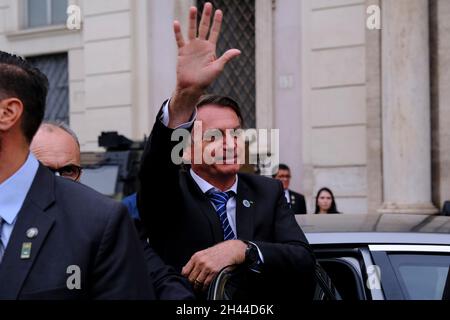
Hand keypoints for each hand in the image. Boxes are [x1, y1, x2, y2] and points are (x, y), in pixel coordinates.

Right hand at [169, 2, 240, 127]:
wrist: (192, 87)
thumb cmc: (206, 80)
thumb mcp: (217, 68)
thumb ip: (226, 57)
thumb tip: (238, 51)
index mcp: (210, 49)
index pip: (214, 32)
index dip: (217, 22)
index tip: (219, 12)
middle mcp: (201, 46)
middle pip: (204, 27)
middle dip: (206, 16)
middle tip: (208, 4)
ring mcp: (191, 47)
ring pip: (192, 30)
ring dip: (192, 19)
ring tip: (193, 8)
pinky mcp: (182, 51)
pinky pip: (179, 39)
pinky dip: (177, 32)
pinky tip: (176, 23)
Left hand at [181, 240, 246, 290]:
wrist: (231, 250)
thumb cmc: (218, 251)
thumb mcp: (204, 253)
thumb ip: (195, 261)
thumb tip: (186, 270)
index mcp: (196, 257)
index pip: (185, 271)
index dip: (185, 277)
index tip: (188, 279)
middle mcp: (200, 262)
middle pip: (190, 278)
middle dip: (191, 283)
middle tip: (193, 285)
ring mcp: (207, 267)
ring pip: (197, 282)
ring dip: (197, 287)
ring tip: (198, 288)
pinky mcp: (214, 272)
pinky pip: (206, 283)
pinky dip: (204, 287)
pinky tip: (205, 287)